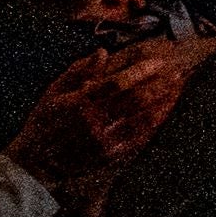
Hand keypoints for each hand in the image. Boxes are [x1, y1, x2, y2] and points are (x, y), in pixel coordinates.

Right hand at [2, 30, 200, 185]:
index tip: (159, 61)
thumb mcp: (53, 93)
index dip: (141, 72)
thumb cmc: (43, 123)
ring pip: (143, 118)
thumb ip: (77, 71)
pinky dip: (155, 122)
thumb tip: (102, 52)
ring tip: (180, 87)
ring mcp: (104, 140)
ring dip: (164, 101)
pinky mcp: (110, 156)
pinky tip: (167, 110)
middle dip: (161, 84)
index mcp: (79, 104)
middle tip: (180, 71)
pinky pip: (140, 137)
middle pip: (136, 100)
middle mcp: (94, 122)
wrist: (36, 164)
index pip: (117, 84)